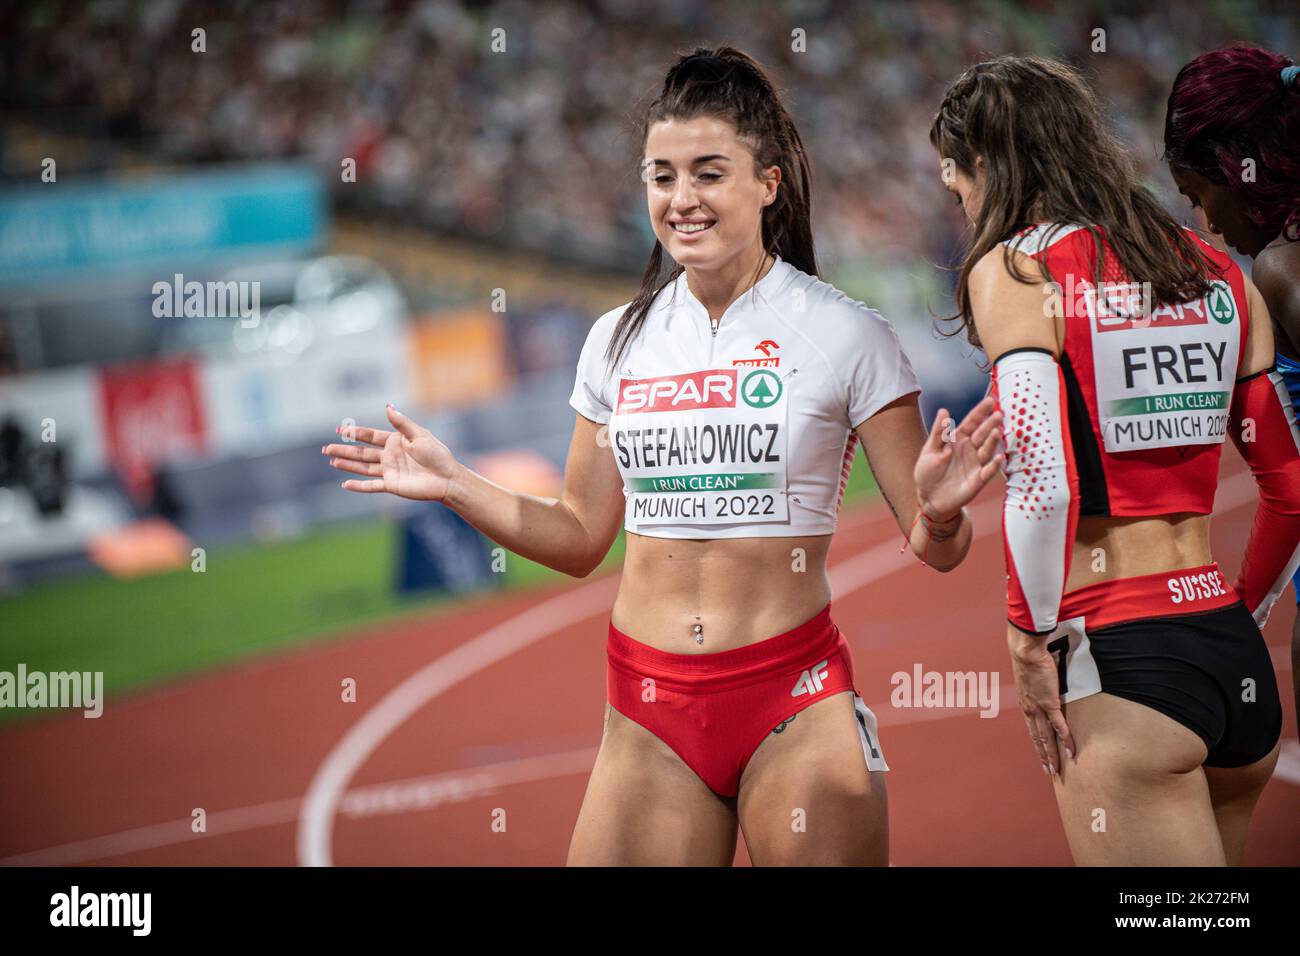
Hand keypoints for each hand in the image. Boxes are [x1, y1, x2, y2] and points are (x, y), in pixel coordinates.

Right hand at [322, 405, 457, 501]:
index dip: (355, 433)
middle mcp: (390, 456)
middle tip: (325, 448)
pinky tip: (345, 484)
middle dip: (344, 449)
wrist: (447, 478)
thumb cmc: (437, 455)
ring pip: (363, 467)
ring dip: (347, 464)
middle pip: (362, 452)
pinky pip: (372, 486)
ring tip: (332, 460)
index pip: (370, 436)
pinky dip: (359, 486)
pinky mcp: (392, 485)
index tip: (339, 429)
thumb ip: (401, 423)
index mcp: (396, 441)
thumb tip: (387, 407)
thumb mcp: (419, 435)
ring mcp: (390, 471)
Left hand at [914, 396, 1002, 519]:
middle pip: (981, 434)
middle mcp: (969, 450)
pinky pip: (988, 471)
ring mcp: (975, 464)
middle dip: (990, 424)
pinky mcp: (978, 480)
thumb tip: (943, 411)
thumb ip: (938, 433)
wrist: (929, 498)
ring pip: (986, 450)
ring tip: (997, 431)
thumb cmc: (927, 472)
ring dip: (992, 441)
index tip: (990, 401)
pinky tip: (999, 456)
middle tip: (999, 414)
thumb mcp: (929, 451)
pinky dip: (994, 465)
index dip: (980, 412)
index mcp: (957, 440)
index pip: (971, 423)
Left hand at [1007, 624, 1074, 775]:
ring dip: (1052, 754)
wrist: (1026, 653)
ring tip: (1056, 770)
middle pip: (1038, 738)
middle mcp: (1030, 710)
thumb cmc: (1029, 660)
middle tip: (1048, 772)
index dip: (1037, 745)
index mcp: (1025, 705)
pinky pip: (1059, 725)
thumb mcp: (1030, 678)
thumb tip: (1044, 684)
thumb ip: (1037, 686)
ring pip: (1046, 737)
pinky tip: (1070, 751)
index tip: (1041, 757)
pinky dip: (1065, 739)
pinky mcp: (1050, 703)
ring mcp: (1039, 708)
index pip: (1032, 730)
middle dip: (1043, 756)